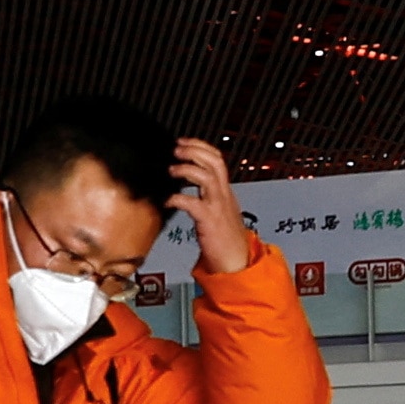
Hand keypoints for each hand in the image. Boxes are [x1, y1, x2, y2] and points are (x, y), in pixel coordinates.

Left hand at [170, 137, 259, 274]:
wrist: (236, 262)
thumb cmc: (225, 240)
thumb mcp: (218, 212)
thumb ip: (205, 198)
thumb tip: (182, 188)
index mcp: (225, 192)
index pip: (217, 160)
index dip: (201, 147)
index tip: (183, 142)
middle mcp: (224, 195)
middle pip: (215, 162)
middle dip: (195, 150)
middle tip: (176, 148)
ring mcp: (218, 207)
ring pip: (208, 177)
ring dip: (188, 169)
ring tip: (172, 169)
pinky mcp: (210, 221)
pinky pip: (194, 204)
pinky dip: (179, 198)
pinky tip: (168, 199)